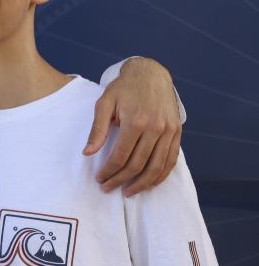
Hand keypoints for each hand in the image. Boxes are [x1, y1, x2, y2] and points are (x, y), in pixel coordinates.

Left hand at [84, 57, 181, 195]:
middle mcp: (155, 128)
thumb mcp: (104, 103)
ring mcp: (169, 131)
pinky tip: (149, 183)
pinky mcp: (177, 132)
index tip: (100, 179)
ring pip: (157, 167)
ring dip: (142, 183)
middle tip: (108, 188)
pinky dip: (161, 175)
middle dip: (121, 180)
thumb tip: (87, 153)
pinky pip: (171, 160)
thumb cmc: (123, 88)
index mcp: (135, 121)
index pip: (121, 156)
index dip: (109, 171)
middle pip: (138, 164)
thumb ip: (97, 129)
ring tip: (128, 192)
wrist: (150, 74)